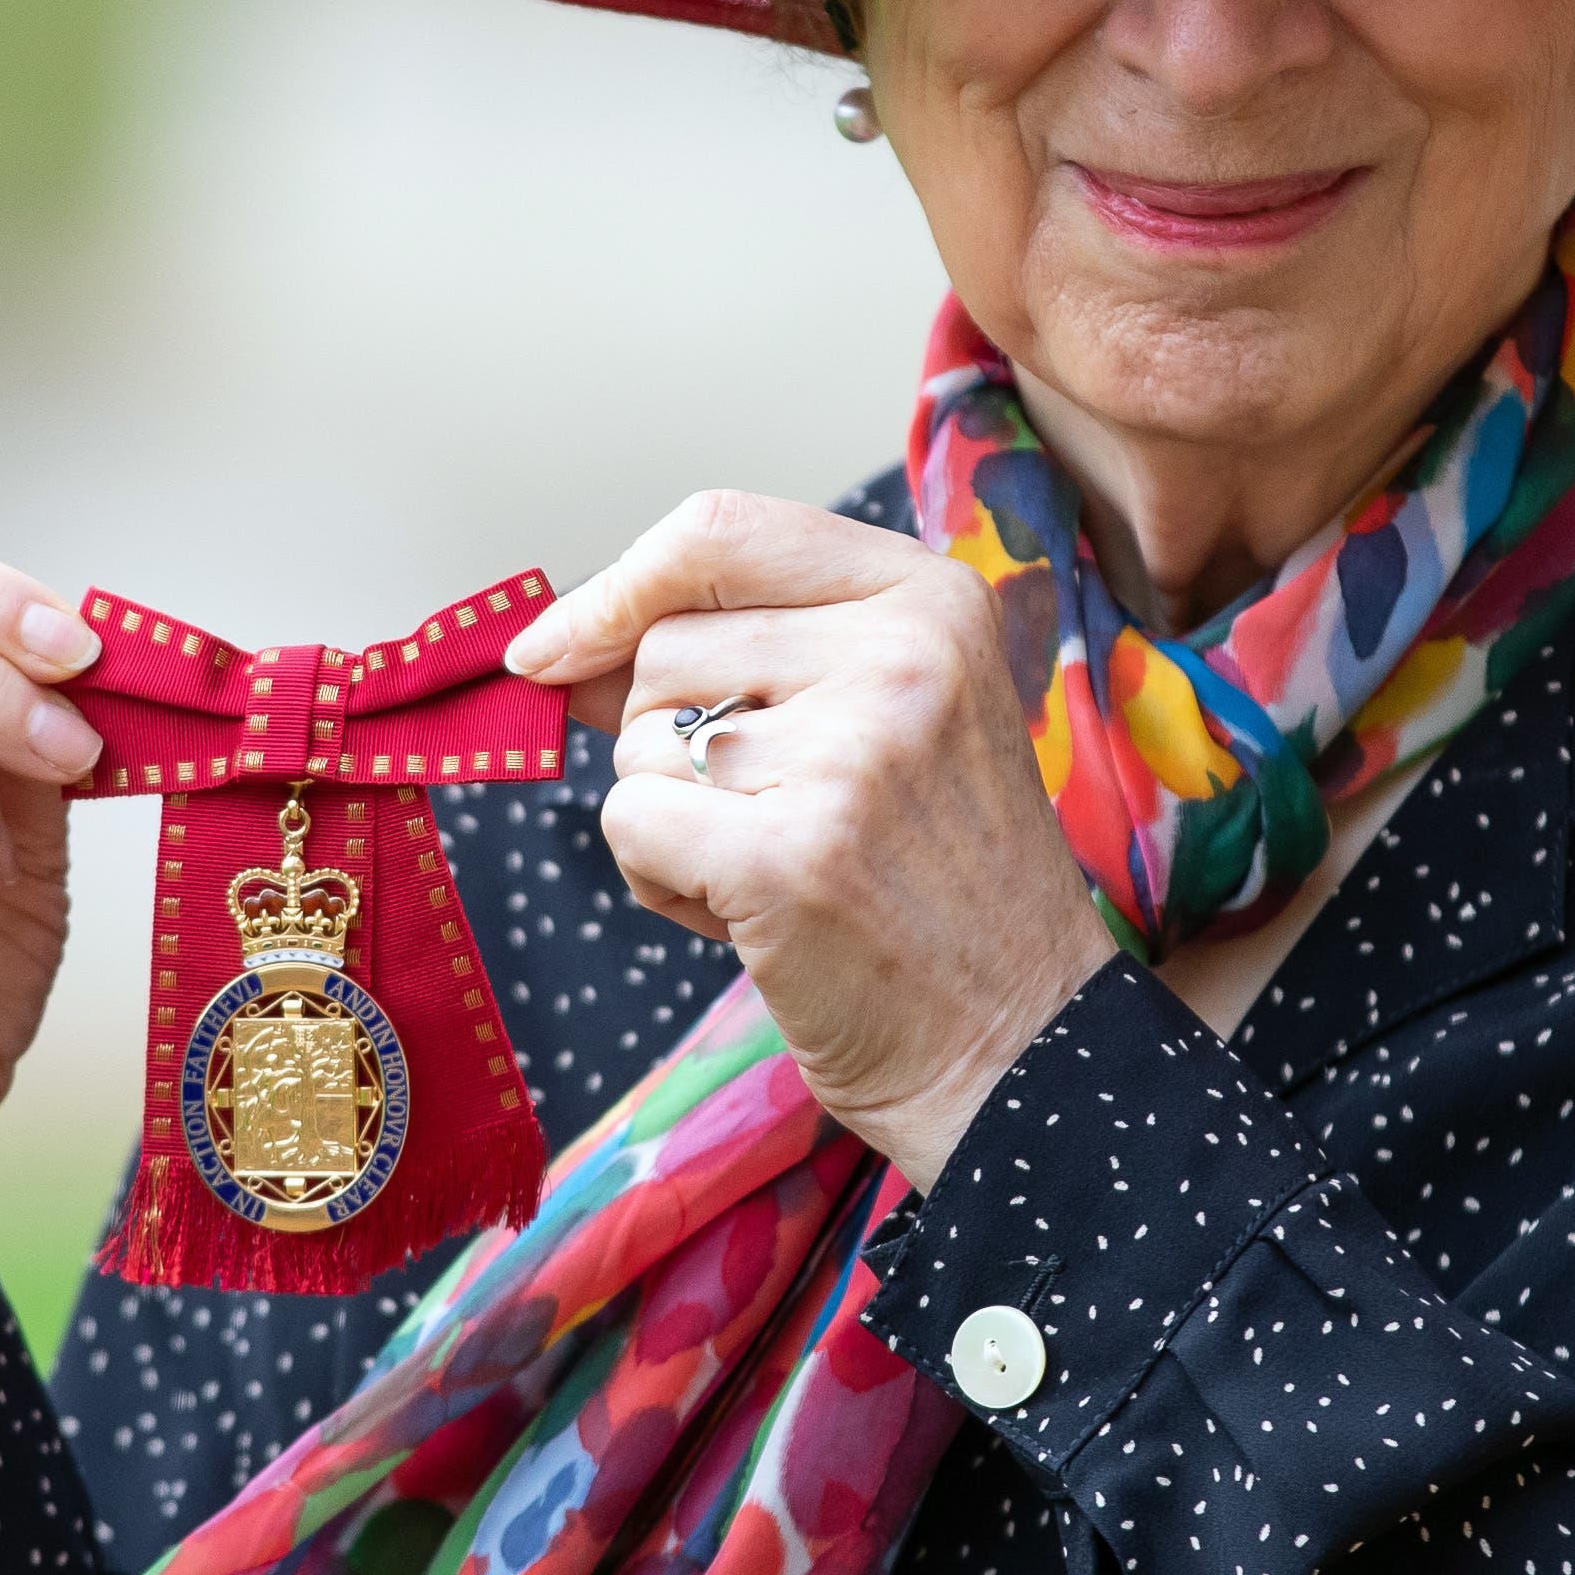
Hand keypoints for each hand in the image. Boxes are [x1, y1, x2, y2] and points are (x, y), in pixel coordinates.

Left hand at [507, 493, 1116, 1187]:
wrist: (1019, 1044)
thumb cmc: (933, 886)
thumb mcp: (881, 724)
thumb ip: (738, 659)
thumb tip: (558, 646)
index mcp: (933, 600)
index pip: (722, 531)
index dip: (619, 586)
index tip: (555, 648)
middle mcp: (902, 657)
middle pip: (666, 650)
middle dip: (671, 743)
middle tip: (774, 818)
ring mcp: (849, 755)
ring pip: (640, 745)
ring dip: (671, 822)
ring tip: (776, 872)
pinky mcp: (788, 857)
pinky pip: (630, 824)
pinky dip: (659, 881)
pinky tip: (748, 917)